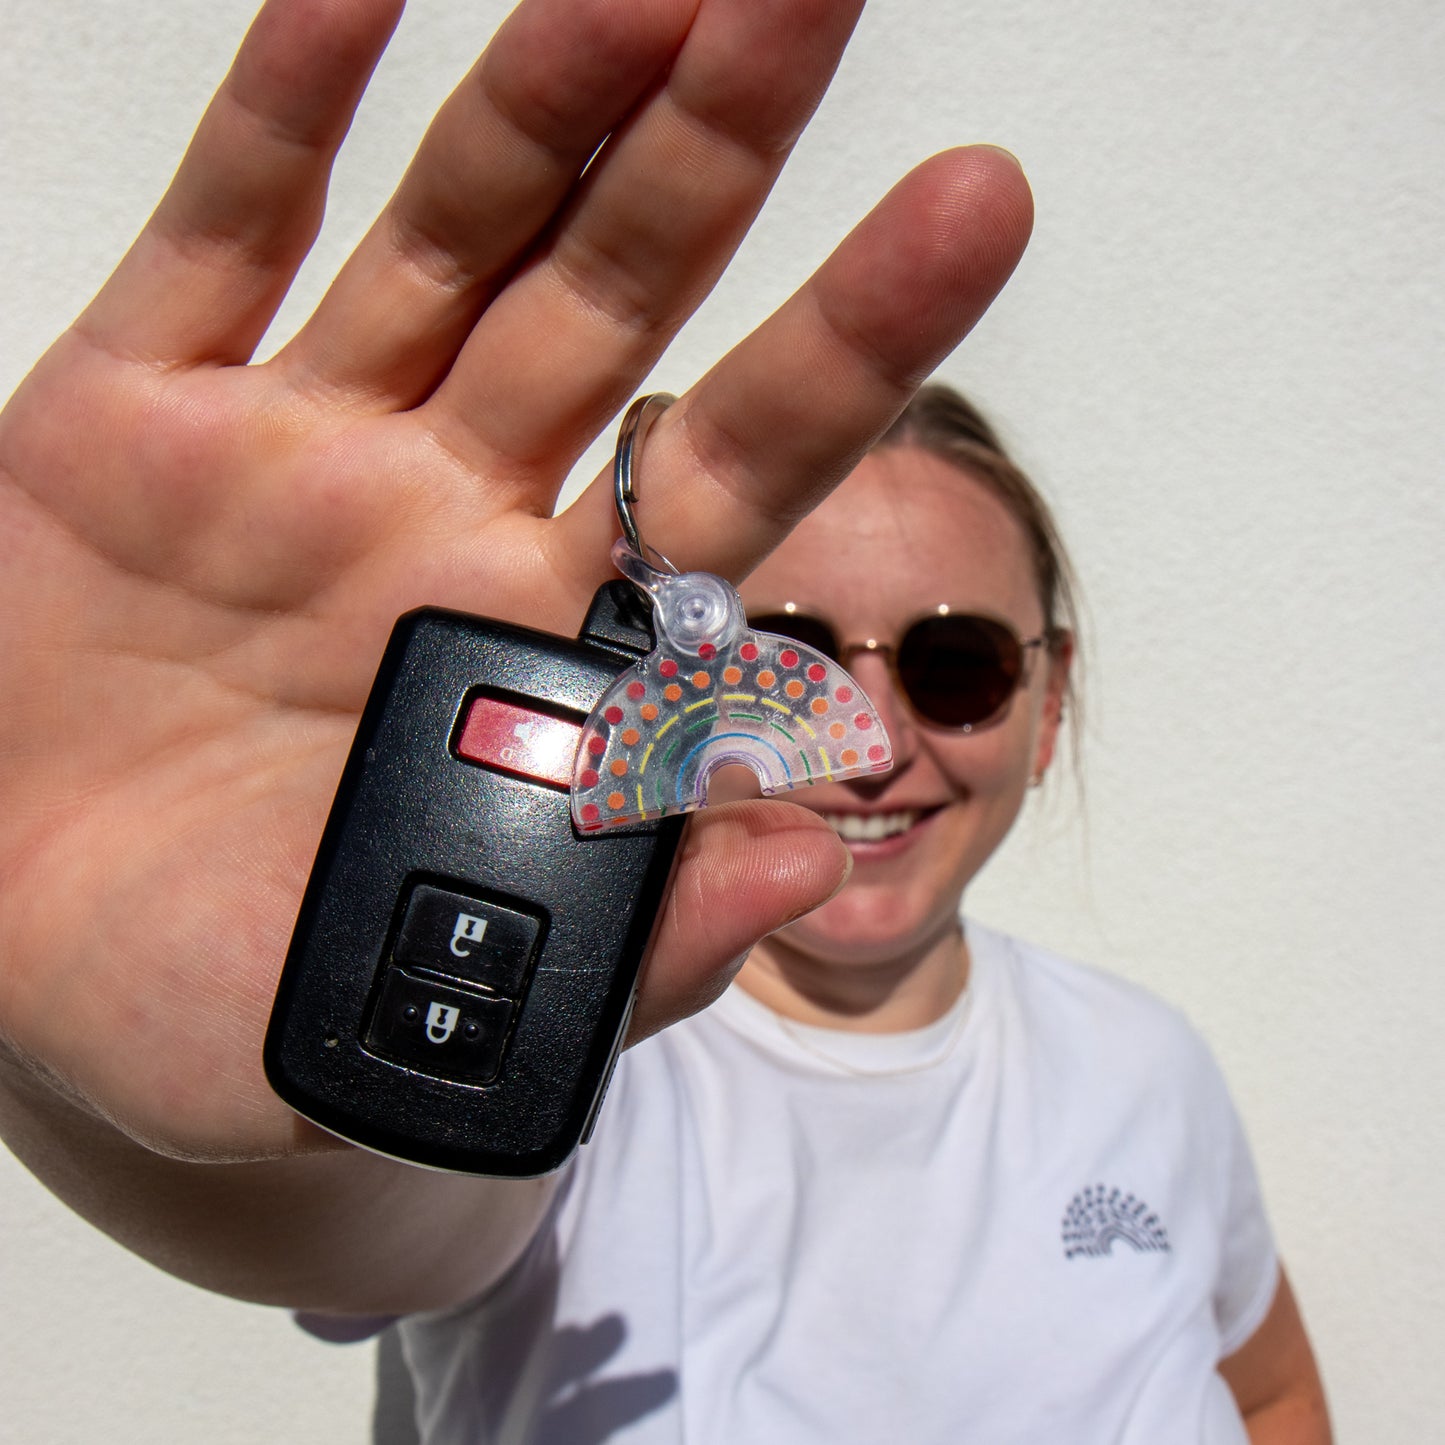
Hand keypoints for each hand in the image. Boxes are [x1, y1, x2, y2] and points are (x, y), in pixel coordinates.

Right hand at [0, 0, 1030, 1164]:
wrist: (39, 973)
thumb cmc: (241, 1008)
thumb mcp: (439, 1013)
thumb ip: (630, 940)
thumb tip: (803, 858)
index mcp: (543, 652)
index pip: (733, 471)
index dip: (851, 337)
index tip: (976, 204)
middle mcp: (444, 521)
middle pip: (615, 300)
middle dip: (713, 149)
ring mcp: (297, 451)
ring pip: (448, 239)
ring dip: (542, 101)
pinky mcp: (130, 413)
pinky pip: (222, 233)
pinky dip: (283, 111)